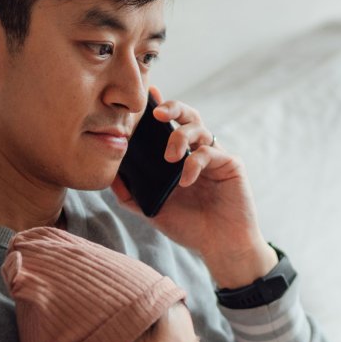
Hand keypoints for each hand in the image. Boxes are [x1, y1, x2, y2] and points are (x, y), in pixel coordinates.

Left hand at [110, 86, 276, 288]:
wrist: (221, 247)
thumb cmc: (191, 228)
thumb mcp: (154, 211)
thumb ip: (131, 195)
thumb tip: (109, 176)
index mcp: (182, 159)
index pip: (169, 126)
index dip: (160, 107)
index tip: (147, 95)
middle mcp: (199, 153)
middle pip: (188, 116)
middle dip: (172, 107)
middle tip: (156, 112)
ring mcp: (217, 157)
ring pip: (199, 128)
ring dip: (179, 136)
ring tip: (169, 158)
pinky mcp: (231, 165)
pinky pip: (210, 152)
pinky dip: (194, 163)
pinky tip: (185, 181)